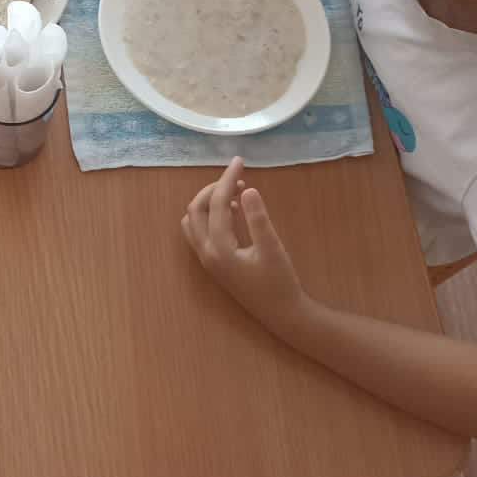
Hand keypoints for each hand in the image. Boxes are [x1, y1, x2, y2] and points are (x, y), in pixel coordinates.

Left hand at [180, 157, 307, 332]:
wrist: (282, 315)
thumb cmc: (280, 284)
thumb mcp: (273, 249)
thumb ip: (258, 219)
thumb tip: (247, 190)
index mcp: (218, 248)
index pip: (216, 203)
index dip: (226, 179)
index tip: (240, 162)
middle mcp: (206, 253)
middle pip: (196, 209)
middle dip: (212, 188)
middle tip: (236, 176)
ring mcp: (207, 259)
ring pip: (194, 221)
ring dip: (209, 201)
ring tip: (235, 190)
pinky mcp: (214, 263)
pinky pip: (201, 232)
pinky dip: (210, 215)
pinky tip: (233, 210)